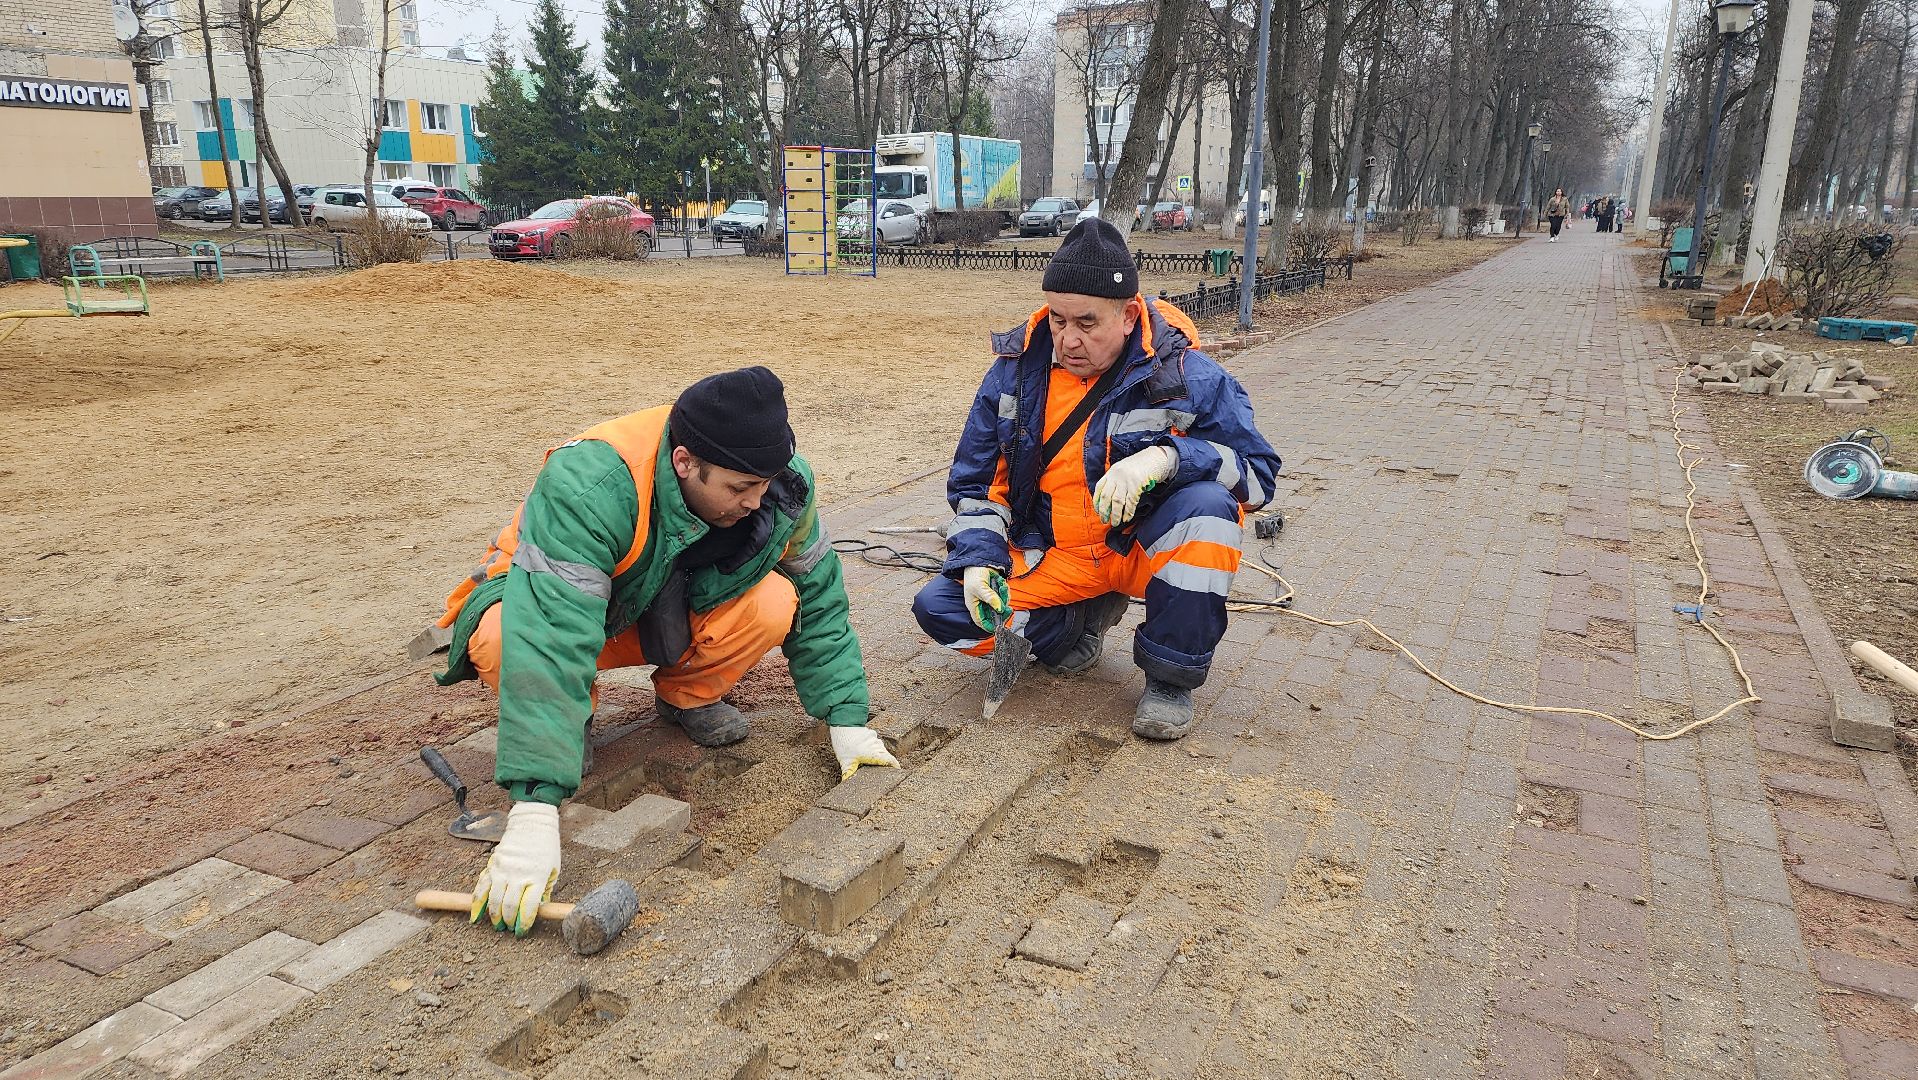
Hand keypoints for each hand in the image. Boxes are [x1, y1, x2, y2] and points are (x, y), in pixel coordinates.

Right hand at [469, 801, 559, 935]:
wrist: (531, 824)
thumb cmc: (546, 848)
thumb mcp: (553, 870)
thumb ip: (545, 891)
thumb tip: (539, 911)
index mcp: (537, 877)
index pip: (528, 907)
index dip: (524, 923)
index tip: (522, 931)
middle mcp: (518, 874)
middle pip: (509, 906)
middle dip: (508, 922)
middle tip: (509, 929)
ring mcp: (503, 870)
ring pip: (494, 900)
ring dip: (494, 916)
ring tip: (498, 925)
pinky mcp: (491, 866)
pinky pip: (481, 888)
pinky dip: (476, 904)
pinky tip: (475, 916)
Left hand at [830, 725, 900, 779]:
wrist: (842, 724)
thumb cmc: (845, 743)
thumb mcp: (846, 762)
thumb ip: (848, 773)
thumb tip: (846, 783)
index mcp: (875, 754)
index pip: (891, 761)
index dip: (895, 767)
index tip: (897, 771)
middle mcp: (878, 746)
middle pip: (887, 756)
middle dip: (886, 764)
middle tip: (883, 772)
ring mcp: (875, 739)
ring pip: (881, 750)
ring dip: (879, 756)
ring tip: (873, 763)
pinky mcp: (871, 734)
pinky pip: (875, 744)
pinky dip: (873, 749)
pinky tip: (865, 753)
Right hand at [962, 565, 1007, 631]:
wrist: (980, 560)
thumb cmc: (974, 574)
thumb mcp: (980, 587)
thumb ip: (990, 598)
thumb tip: (999, 608)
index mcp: (974, 605)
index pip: (981, 621)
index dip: (989, 626)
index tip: (999, 628)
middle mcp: (982, 603)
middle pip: (994, 614)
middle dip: (1002, 611)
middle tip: (1008, 610)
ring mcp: (990, 598)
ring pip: (1001, 605)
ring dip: (1004, 597)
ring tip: (1002, 587)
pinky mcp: (996, 592)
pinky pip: (1004, 596)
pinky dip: (1005, 590)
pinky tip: (1001, 583)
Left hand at [1093, 445, 1176, 525]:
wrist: (1156, 457)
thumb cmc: (1141, 465)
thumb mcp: (1123, 468)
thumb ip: (1115, 480)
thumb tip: (1109, 498)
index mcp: (1112, 471)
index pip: (1099, 487)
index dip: (1097, 501)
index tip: (1097, 511)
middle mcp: (1117, 475)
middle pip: (1106, 496)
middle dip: (1104, 511)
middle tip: (1104, 520)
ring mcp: (1127, 480)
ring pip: (1117, 501)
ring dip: (1115, 514)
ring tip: (1115, 523)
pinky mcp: (1137, 485)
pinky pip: (1130, 502)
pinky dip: (1128, 512)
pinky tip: (1127, 518)